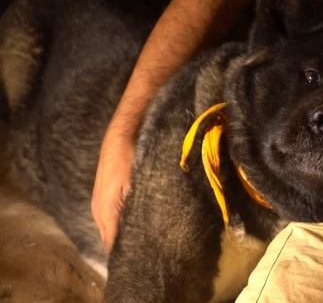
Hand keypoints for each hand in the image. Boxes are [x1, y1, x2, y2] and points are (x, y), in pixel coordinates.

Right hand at [91, 133, 134, 253]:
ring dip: (121, 238)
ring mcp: (98, 206)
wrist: (120, 137)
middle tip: (144, 257)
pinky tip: (132, 227)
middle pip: (109, 241)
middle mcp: (98, 213)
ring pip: (109, 231)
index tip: (139, 264)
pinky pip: (110, 220)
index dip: (124, 255)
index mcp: (106, 213)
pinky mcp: (102, 199)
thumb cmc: (130, 159)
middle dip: (123, 250)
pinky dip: (119, 227)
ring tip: (140, 246)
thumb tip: (138, 233)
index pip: (112, 245)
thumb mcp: (136, 185)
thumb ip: (134, 211)